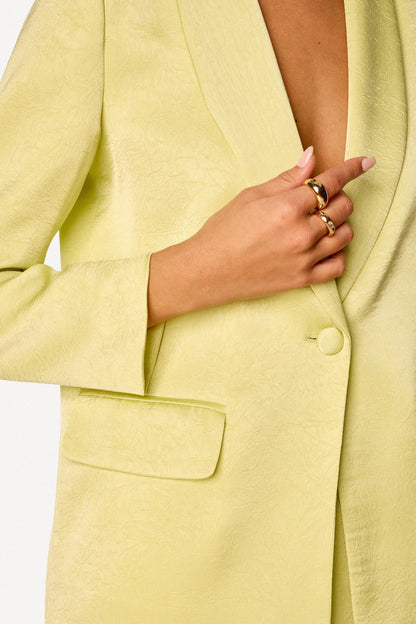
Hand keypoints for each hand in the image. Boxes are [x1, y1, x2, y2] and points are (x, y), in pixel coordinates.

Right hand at [147, 149, 374, 324]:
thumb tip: (311, 157)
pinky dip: (338, 253)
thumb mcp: (250, 196)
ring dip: (339, 223)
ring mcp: (304, 259)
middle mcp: (301, 234)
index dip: (351, 169)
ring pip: (345, 235)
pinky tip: (324, 246)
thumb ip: (286, 178)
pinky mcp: (302, 280)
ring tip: (320, 221)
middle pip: (342, 207)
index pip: (330, 183)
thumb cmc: (222, 232)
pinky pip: (338, 266)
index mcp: (287, 208)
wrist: (206, 271)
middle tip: (321, 197)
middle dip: (338, 196)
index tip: (365, 162)